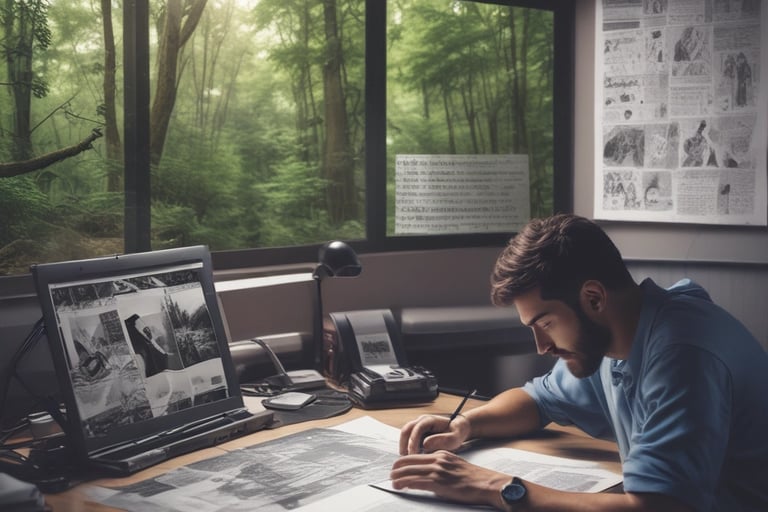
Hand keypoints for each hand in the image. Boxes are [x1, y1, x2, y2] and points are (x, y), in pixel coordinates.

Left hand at [390, 450, 508, 507]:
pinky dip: (405, 483)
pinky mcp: (439, 482)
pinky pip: (416, 482)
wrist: (486, 484)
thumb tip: (428, 474)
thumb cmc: (473, 478)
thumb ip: (441, 466)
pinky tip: (399, 485)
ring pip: (410, 471)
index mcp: (441, 454)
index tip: (397, 467)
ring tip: (392, 481)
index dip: (404, 462)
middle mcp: (438, 459)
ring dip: (398, 477)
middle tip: (391, 474)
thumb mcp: (454, 465)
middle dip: (397, 468)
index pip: (416, 455)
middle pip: (410, 461)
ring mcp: (438, 470)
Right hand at [399, 413, 470, 454]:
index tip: (414, 454)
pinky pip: (407, 438)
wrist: (457, 429)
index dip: (413, 441)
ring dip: (404, 446)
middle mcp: (421, 421)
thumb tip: (425, 444)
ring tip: (407, 460)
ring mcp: (418, 426)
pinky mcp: (416, 432)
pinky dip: (406, 447)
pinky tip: (411, 458)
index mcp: (430, 420)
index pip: (417, 428)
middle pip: (406, 429)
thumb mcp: (454, 438)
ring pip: (405, 434)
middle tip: (406, 459)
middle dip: (404, 444)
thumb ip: (442, 440)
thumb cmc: (456, 433)